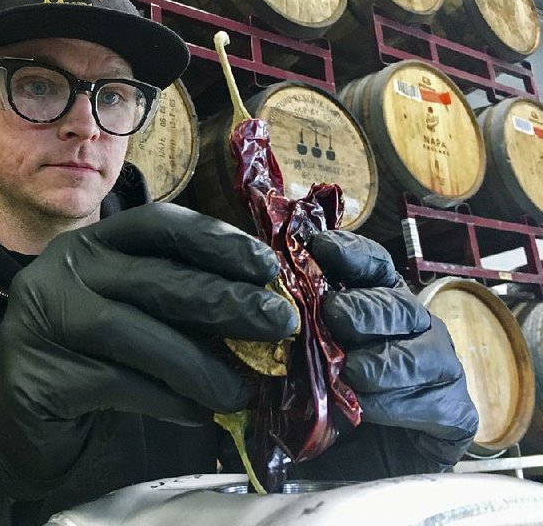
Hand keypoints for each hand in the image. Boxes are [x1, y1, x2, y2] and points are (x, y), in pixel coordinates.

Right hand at [0, 203, 297, 496]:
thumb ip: (179, 302)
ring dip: (198, 363)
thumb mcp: (135, 314)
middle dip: (225, 300)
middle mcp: (60, 268)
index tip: (266, 266)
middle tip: (278, 323)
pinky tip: (198, 413)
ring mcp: (41, 318)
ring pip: (134, 331)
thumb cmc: (95, 360)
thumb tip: (261, 307)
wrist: (28, 422)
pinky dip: (166, 399)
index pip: (158, 224)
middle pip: (154, 277)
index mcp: (90, 243)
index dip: (216, 240)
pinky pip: (116, 383)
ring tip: (239, 391)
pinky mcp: (35, 373)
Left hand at [308, 230, 477, 473]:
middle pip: (397, 305)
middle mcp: (413, 328)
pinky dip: (398, 405)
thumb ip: (290, 346)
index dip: (350, 253)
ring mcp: (439, 366)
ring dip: (384, 360)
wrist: (370, 464)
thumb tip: (255, 321)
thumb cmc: (334, 406)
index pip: (372, 266)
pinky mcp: (455, 411)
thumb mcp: (304, 371)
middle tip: (334, 314)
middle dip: (365, 307)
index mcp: (377, 306)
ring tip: (351, 371)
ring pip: (422, 351)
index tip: (320, 247)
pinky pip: (433, 402)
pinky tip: (370, 411)